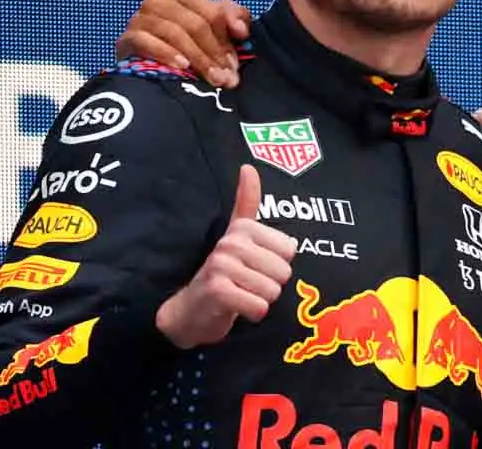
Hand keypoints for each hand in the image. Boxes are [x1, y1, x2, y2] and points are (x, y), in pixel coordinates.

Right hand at [116, 0, 251, 88]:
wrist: (152, 68)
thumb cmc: (190, 44)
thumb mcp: (216, 29)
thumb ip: (234, 19)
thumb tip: (241, 29)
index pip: (210, 10)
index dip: (226, 36)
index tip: (236, 61)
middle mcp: (158, 1)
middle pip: (194, 23)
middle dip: (214, 52)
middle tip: (227, 77)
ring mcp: (139, 19)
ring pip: (173, 32)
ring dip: (197, 57)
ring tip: (212, 78)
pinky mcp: (126, 38)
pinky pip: (146, 41)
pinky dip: (167, 53)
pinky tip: (183, 67)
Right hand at [156, 165, 295, 349]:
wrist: (191, 311)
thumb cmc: (224, 273)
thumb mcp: (238, 236)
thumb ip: (247, 203)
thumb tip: (248, 167)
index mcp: (243, 228)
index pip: (290, 250)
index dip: (278, 264)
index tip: (255, 265)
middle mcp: (231, 242)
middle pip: (283, 271)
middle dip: (271, 285)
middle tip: (247, 284)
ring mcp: (221, 265)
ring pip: (272, 290)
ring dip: (261, 300)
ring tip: (241, 295)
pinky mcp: (217, 290)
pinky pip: (259, 307)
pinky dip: (253, 313)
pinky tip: (235, 309)